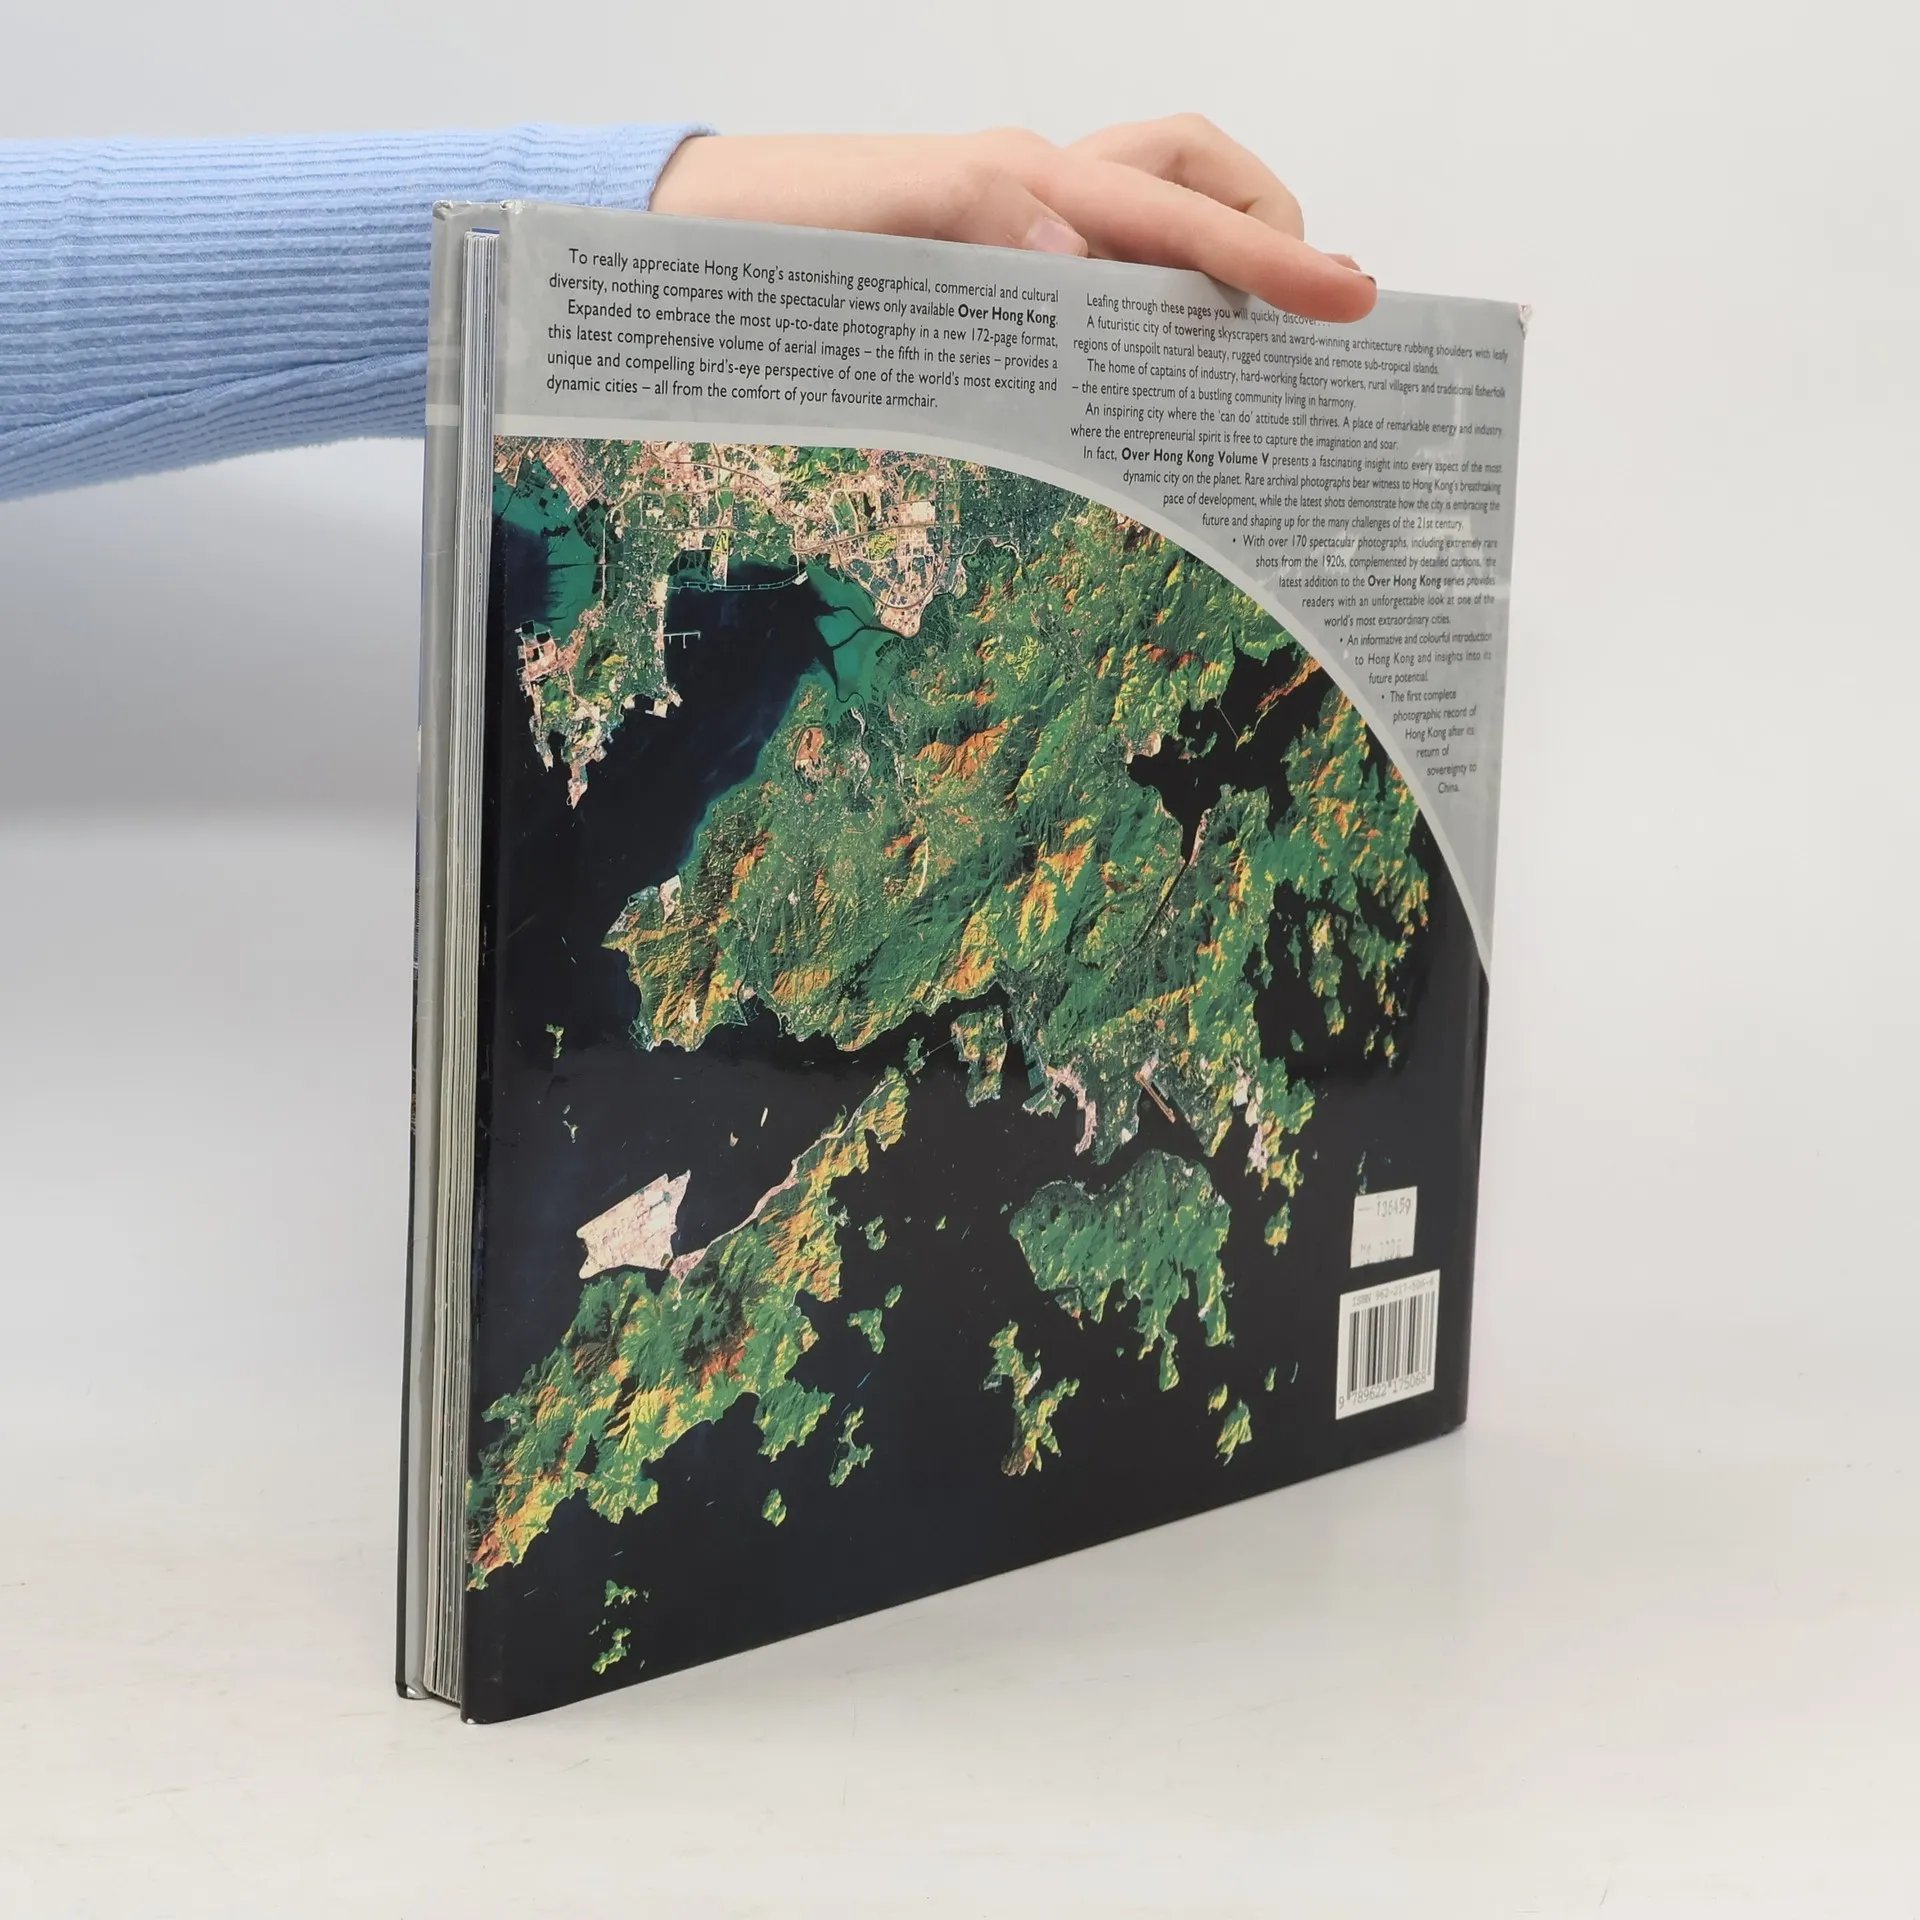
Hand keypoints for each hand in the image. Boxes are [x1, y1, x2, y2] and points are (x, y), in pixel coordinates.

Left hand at [650, 117, 1374, 322]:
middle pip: (1192, 182)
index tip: (1351, 297)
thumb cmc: (774, 224)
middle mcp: (1039, 199)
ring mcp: (1020, 236)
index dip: (1267, 257)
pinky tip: (1142, 374)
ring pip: (1151, 232)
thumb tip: (1078, 249)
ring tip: (1246, 346)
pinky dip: (1143, 315)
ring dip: (1211, 269)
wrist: (699, 235)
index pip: (1176, 215)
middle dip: (1265, 231)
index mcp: (1029, 182)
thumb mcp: (869, 210)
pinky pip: (1097, 289)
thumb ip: (971, 210)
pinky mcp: (993, 279)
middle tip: (1309, 310)